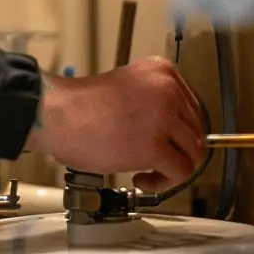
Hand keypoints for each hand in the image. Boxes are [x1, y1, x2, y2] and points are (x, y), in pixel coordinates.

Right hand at [24, 56, 205, 190]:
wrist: (58, 115)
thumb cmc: (80, 105)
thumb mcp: (126, 85)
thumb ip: (153, 100)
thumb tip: (172, 130)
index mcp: (161, 70)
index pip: (191, 107)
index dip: (179, 130)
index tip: (167, 140)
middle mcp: (168, 89)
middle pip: (195, 131)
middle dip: (176, 150)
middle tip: (154, 159)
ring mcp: (164, 117)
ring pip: (192, 154)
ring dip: (170, 168)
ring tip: (145, 170)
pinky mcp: (156, 146)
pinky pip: (180, 173)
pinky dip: (163, 182)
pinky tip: (140, 178)